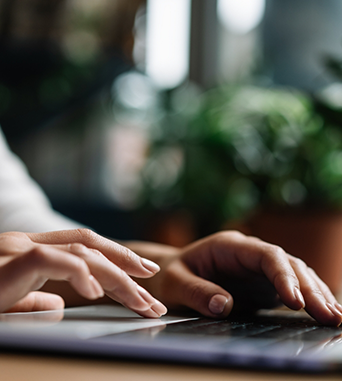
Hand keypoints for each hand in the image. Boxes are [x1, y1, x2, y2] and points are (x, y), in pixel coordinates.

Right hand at [0, 229, 166, 316]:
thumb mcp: (7, 299)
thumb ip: (34, 298)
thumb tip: (59, 304)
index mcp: (34, 251)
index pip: (85, 247)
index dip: (116, 257)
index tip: (143, 274)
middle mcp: (30, 244)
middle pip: (91, 247)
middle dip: (127, 266)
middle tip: (154, 285)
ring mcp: (19, 249)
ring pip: (82, 252)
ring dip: (116, 276)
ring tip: (142, 299)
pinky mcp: (8, 262)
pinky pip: (52, 261)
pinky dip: (78, 274)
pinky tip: (96, 293)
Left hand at [131, 231, 341, 325]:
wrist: (172, 274)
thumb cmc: (171, 275)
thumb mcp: (175, 283)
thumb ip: (196, 291)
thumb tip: (223, 305)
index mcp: (229, 246)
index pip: (266, 255)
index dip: (284, 275)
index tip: (296, 301)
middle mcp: (249, 253)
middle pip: (287, 263)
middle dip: (309, 288)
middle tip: (328, 315)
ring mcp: (258, 268)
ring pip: (295, 273)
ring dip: (316, 293)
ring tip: (335, 317)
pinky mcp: (262, 283)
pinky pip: (291, 287)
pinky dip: (309, 298)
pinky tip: (325, 312)